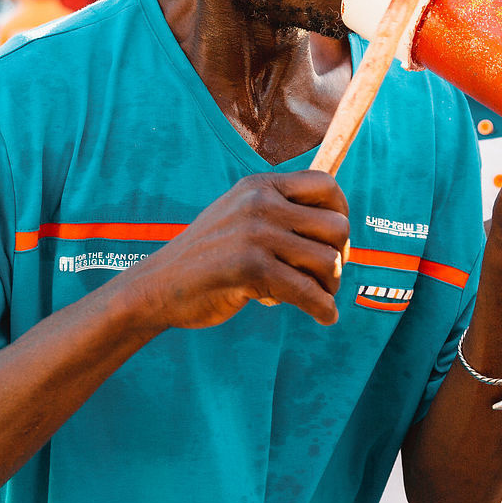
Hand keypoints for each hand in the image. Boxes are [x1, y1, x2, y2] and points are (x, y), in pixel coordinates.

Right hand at [118, 172, 349, 330]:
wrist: (158, 286)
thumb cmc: (207, 258)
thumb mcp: (240, 217)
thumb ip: (279, 212)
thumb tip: (337, 227)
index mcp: (260, 186)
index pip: (326, 185)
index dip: (342, 212)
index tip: (336, 241)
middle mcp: (260, 202)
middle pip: (336, 226)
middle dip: (340, 257)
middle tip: (328, 277)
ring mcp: (255, 234)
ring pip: (327, 261)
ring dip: (330, 286)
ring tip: (320, 297)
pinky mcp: (251, 268)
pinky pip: (308, 292)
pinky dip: (323, 309)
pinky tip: (325, 317)